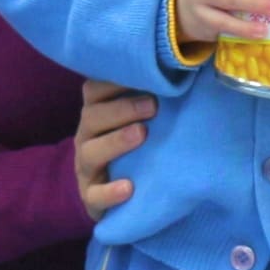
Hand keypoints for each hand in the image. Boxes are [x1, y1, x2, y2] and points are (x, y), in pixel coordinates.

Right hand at [74, 78, 154, 217]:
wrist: (117, 194)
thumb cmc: (135, 148)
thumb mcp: (139, 122)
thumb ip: (151, 101)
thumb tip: (183, 76)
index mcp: (97, 113)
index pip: (94, 90)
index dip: (114, 80)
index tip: (144, 73)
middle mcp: (86, 136)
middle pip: (92, 117)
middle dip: (123, 109)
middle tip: (153, 106)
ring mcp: (86, 167)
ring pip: (91, 152)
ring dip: (116, 141)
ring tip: (142, 134)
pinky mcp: (90, 196)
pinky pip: (95, 194)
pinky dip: (111, 191)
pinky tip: (129, 187)